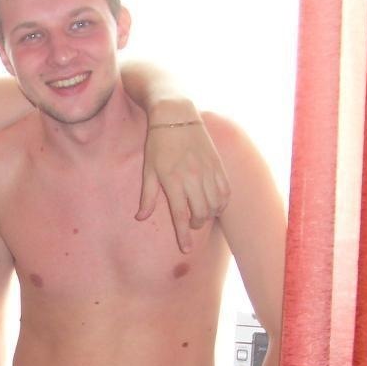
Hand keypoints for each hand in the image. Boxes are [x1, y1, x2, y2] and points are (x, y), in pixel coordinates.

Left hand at [136, 103, 229, 252]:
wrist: (177, 116)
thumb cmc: (158, 143)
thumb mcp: (148, 169)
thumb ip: (147, 196)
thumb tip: (141, 218)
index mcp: (172, 181)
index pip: (179, 215)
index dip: (182, 236)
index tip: (185, 249)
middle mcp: (192, 178)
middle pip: (200, 213)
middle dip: (195, 224)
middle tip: (189, 224)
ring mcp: (208, 171)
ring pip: (215, 205)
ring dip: (209, 215)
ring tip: (200, 214)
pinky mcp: (218, 165)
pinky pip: (226, 191)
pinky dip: (222, 203)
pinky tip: (215, 205)